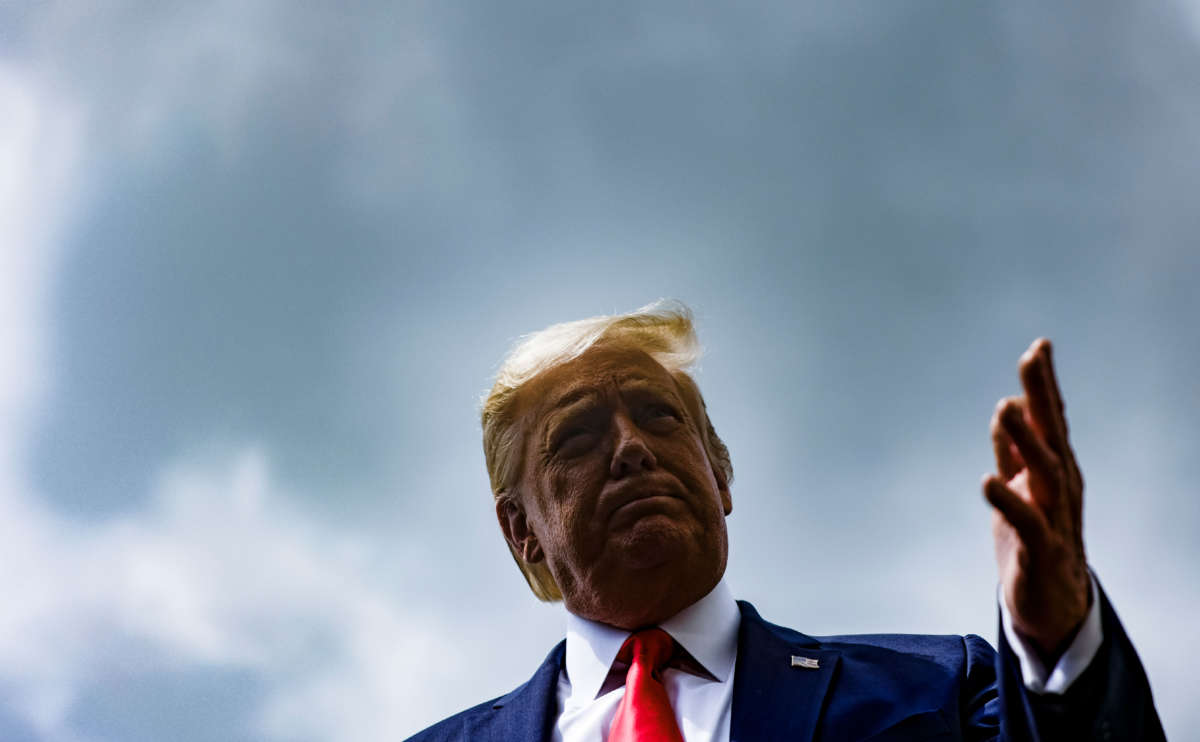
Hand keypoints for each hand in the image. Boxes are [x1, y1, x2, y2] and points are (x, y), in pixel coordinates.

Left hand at [983, 339, 1090, 661]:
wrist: (1051, 607)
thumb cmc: (1034, 543)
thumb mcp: (1018, 490)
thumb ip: (1012, 453)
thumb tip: (1006, 410)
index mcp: (1053, 471)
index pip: (1050, 421)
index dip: (1045, 385)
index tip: (1040, 345)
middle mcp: (1060, 489)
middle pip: (1052, 436)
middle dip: (1042, 396)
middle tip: (1033, 356)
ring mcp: (1055, 519)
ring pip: (1045, 473)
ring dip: (1025, 440)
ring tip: (1005, 407)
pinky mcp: (1042, 552)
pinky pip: (1027, 523)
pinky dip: (1009, 501)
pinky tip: (990, 480)